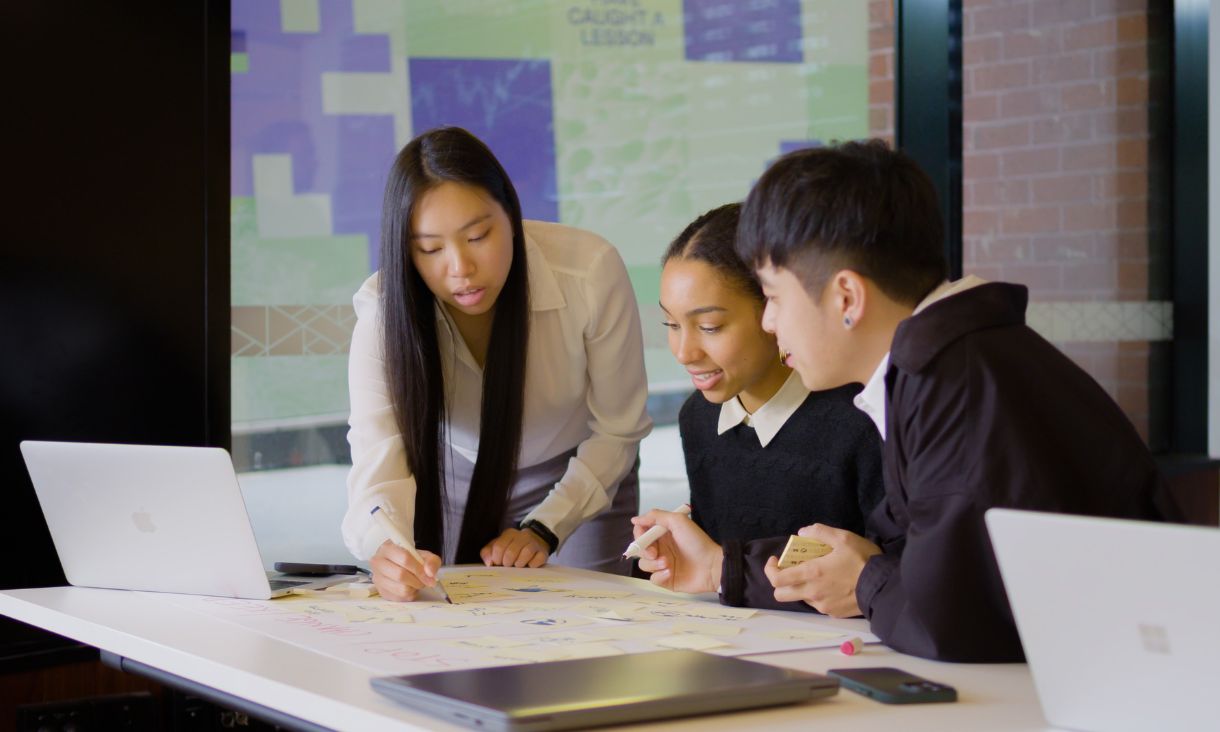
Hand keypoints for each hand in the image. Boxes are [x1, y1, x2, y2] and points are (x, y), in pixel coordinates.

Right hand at [370, 541, 441, 601]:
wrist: (399, 564)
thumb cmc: (411, 558)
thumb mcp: (424, 555)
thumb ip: (431, 561)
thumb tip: (430, 573)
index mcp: (387, 549)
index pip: (404, 559)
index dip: (419, 569)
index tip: (430, 576)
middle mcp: (378, 563)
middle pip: (401, 575)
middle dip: (417, 580)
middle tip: (425, 581)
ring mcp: (377, 579)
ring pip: (401, 589)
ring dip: (414, 588)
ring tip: (416, 582)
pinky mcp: (381, 592)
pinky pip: (400, 598)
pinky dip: (409, 594)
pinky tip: (410, 587)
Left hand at [480, 527, 549, 567]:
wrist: (536, 542)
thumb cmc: (512, 547)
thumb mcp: (497, 547)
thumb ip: (487, 553)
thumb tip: (489, 563)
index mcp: (509, 534)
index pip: (499, 547)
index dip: (496, 559)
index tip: (498, 563)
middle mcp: (522, 536)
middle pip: (511, 552)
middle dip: (507, 563)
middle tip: (507, 566)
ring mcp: (534, 544)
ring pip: (525, 554)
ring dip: (519, 564)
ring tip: (517, 566)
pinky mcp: (543, 552)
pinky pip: (537, 560)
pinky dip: (532, 566)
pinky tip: (529, 566)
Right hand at [630, 509, 722, 593]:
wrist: (711, 566)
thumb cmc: (699, 543)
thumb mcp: (678, 521)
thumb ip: (656, 516)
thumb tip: (636, 519)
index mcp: (663, 533)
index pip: (641, 532)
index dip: (639, 535)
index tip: (643, 538)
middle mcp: (662, 548)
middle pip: (639, 549)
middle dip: (644, 551)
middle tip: (655, 553)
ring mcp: (662, 564)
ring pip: (644, 565)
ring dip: (653, 564)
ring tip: (668, 563)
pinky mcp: (665, 579)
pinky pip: (652, 579)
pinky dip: (660, 576)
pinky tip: (670, 572)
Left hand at [763, 524, 880, 616]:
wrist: (884, 586)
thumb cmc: (863, 560)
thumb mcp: (843, 538)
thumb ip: (819, 532)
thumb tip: (802, 533)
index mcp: (812, 574)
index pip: (777, 579)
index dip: (770, 570)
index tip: (775, 561)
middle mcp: (813, 593)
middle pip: (781, 595)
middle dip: (780, 583)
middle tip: (790, 570)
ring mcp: (822, 606)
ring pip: (801, 599)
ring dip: (801, 587)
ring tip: (816, 575)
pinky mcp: (833, 613)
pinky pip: (818, 605)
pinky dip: (818, 594)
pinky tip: (831, 585)